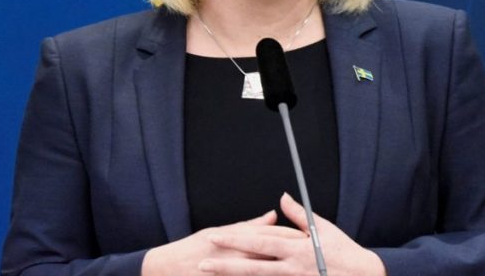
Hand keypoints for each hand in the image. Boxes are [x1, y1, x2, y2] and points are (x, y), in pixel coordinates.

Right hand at [141, 209, 304, 275]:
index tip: (309, 239)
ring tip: (302, 271)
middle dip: (296, 256)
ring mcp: (233, 270)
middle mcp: (240, 254)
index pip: (273, 235)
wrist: (167, 268)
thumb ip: (249, 225)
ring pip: (265, 271)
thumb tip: (273, 214)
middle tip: (317, 259)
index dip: (293, 237)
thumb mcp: (221, 231)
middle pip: (275, 255)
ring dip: (283, 272)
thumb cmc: (193, 248)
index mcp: (240, 238)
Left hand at [197, 193, 386, 275]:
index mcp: (296, 247)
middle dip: (225, 263)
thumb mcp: (323, 230)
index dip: (235, 238)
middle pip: (252, 265)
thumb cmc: (344, 252)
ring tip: (210, 274)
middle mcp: (292, 266)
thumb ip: (298, 215)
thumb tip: (282, 197)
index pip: (259, 242)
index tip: (215, 236)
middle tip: (200, 260)